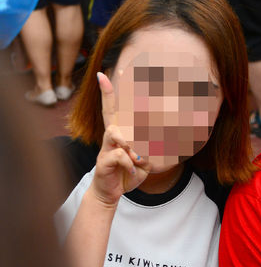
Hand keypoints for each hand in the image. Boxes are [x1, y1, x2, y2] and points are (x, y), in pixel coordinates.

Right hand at [90, 72, 149, 205]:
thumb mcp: (146, 160)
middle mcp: (110, 137)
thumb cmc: (128, 172)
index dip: (107, 92)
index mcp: (119, 133)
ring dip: (131, 144)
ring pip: (116, 132)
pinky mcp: (103, 160)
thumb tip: (150, 144)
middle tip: (135, 130)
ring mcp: (105, 148)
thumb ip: (150, 150)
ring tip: (137, 157)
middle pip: (114, 116)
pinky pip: (120, 155)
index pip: (112, 109)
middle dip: (121, 114)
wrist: (111, 192)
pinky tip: (132, 170)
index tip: (102, 74)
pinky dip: (130, 163)